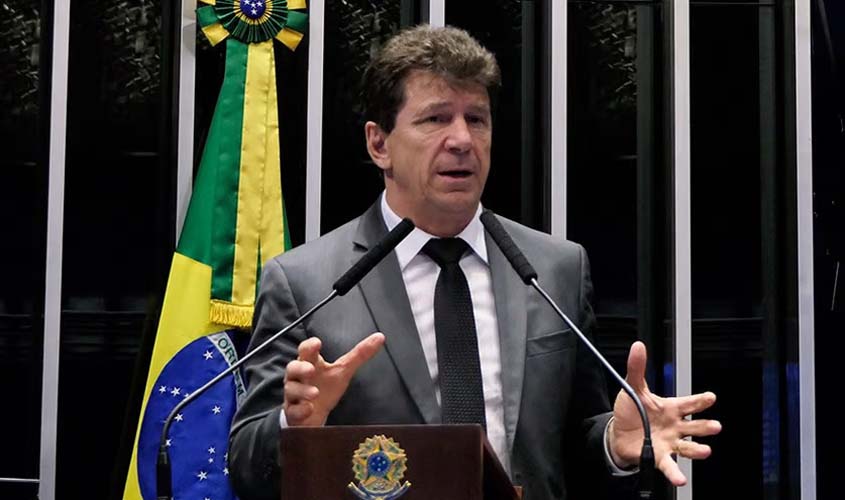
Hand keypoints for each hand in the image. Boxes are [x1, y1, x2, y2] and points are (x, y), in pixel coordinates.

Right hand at [283, 332, 384, 425]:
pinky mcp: (293, 413)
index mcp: (310, 363)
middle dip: (300, 368)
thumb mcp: (344, 370)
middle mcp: (299, 378)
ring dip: (302, 390)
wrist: (313, 415)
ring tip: (314, 393)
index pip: (306, 350)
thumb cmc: (326, 388)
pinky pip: (292, 411)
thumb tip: (379, 337)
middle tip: (311, 369)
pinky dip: (300, 410)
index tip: (317, 343)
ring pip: (291, 390)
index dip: (309, 346)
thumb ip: (360, 354)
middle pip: (292, 368)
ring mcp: (294, 395)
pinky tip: (309, 409)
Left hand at [608, 341, 720, 485]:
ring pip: (689, 446)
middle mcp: (675, 426)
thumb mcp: (633, 387)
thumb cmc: (631, 410)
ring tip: (705, 450)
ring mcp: (670, 442)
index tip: (710, 397)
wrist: (618, 433)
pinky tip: (680, 479)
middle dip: (705, 426)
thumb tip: (638, 346)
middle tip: (715, 425)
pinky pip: (670, 465)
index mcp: (671, 408)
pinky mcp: (660, 457)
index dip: (700, 400)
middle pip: (695, 426)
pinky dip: (675, 472)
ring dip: (698, 449)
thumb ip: (637, 368)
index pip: (689, 403)